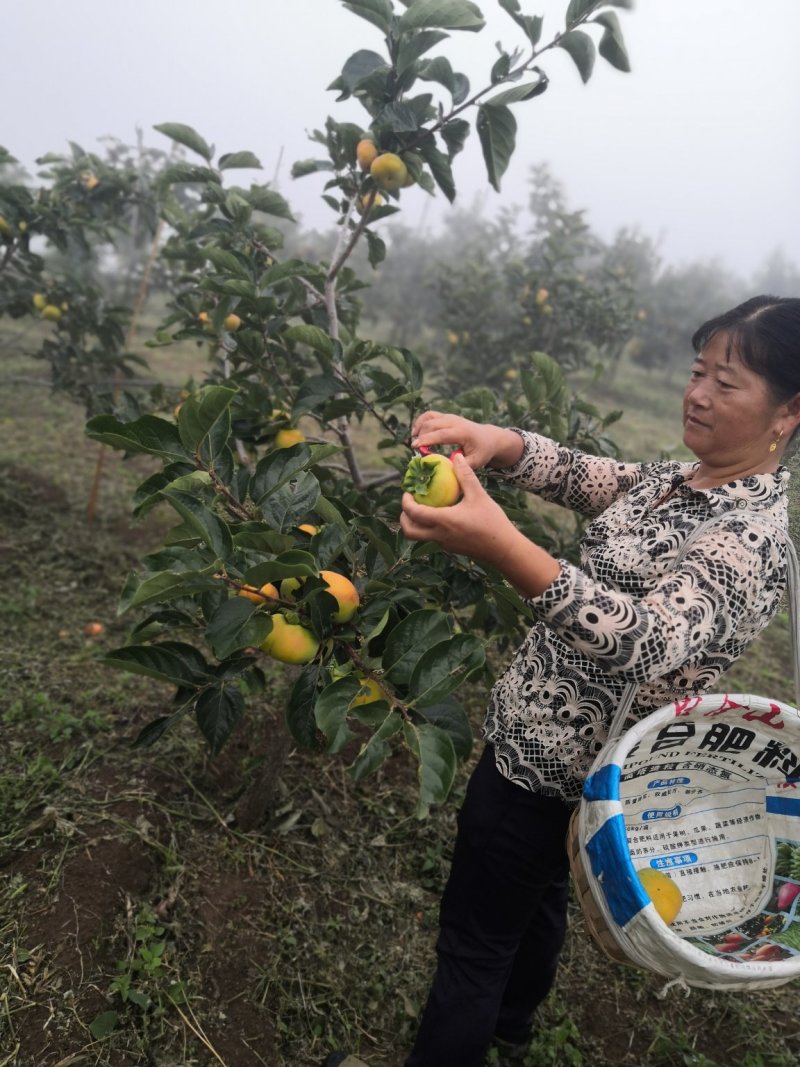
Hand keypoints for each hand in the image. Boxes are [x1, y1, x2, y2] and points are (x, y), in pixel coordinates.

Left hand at [400, 451, 515, 563]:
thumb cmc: (492, 521)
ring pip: (419, 536)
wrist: (503, 549)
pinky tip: (441, 515)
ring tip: (424, 507)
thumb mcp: (479, 495)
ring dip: (415, 523)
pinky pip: (432, 537)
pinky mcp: (451, 547)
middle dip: (404, 516)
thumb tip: (456, 457)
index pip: (414, 513)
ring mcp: (444, 544)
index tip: (408, 491)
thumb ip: (465, 476)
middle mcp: (439, 535)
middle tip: (410, 503)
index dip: (406, 502)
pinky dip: (428, 527)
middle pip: (409, 531)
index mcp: (443, 521)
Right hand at [411, 411, 523, 469]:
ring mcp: (450, 417)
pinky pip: (430, 415)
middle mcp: (455, 421)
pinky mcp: (446, 416)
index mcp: (463, 432)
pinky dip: (421, 421)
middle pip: (432, 424)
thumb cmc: (482, 452)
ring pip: (429, 417)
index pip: (442, 434)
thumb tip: (446, 468)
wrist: (489, 438)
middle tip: (415, 450)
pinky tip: (417, 432)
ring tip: (415, 441)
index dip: (427, 439)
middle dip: (421, 435)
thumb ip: (462, 466)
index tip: (415, 446)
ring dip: (419, 427)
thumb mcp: (476, 462)